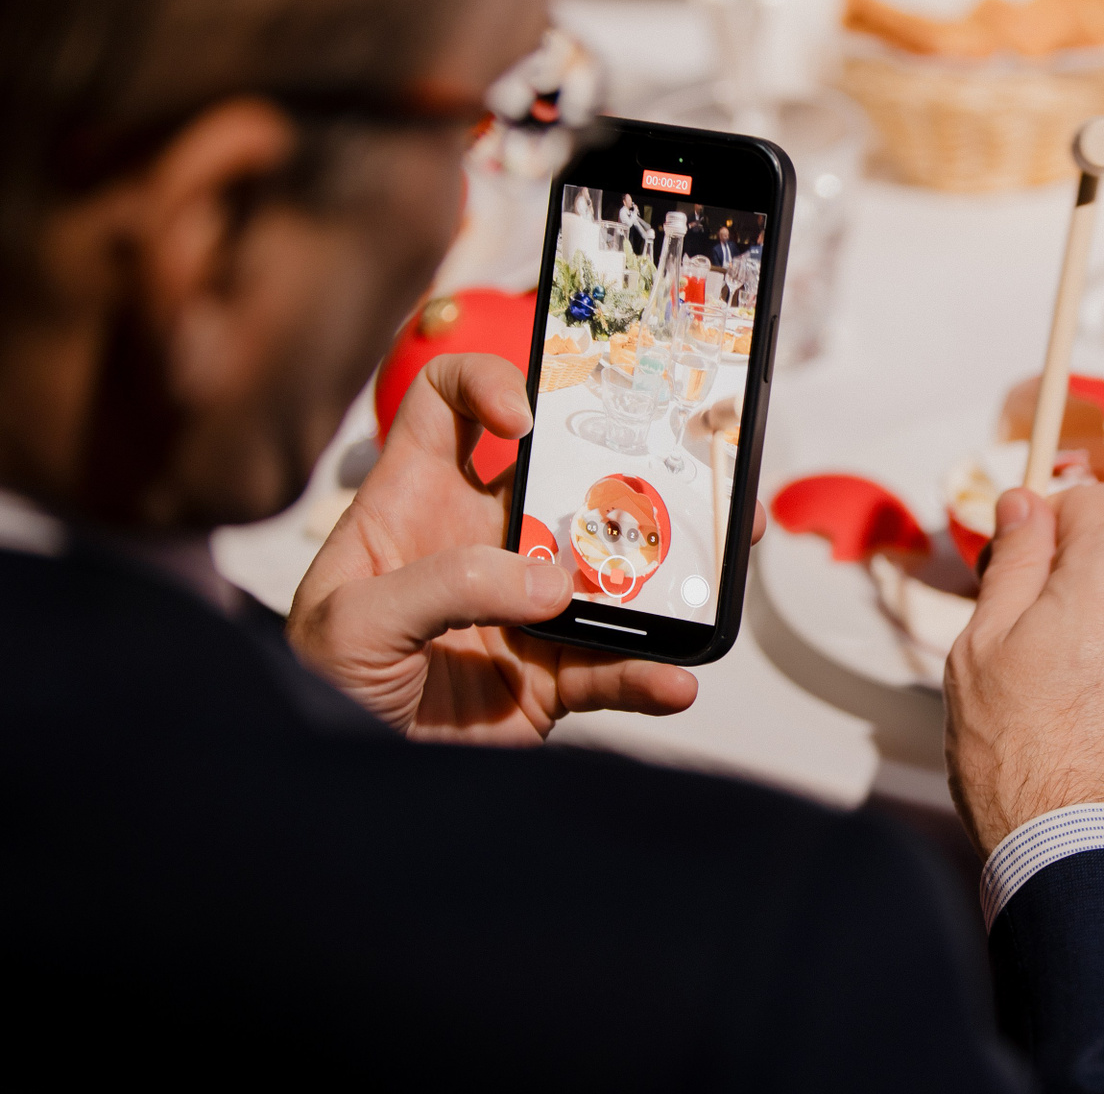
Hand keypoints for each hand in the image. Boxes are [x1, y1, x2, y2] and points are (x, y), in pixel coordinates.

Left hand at [287, 352, 764, 744]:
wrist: (342, 785)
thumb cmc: (319, 684)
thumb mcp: (355, 621)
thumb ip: (448, 585)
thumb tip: (553, 584)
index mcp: (417, 504)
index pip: (448, 406)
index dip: (486, 384)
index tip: (528, 416)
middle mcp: (482, 543)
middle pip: (567, 480)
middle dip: (631, 464)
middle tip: (684, 460)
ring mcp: (525, 608)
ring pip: (613, 571)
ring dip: (668, 567)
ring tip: (718, 562)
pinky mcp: (552, 676)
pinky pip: (615, 667)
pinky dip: (649, 674)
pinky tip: (673, 680)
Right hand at [943, 484, 1103, 856]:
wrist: (1091, 857)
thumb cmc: (1024, 760)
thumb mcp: (982, 647)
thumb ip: (1012, 563)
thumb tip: (1024, 507)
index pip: (1095, 500)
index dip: (1051, 518)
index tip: (1019, 554)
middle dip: (1069, 585)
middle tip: (1019, 644)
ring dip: (1098, 636)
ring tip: (1052, 701)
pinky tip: (1086, 727)